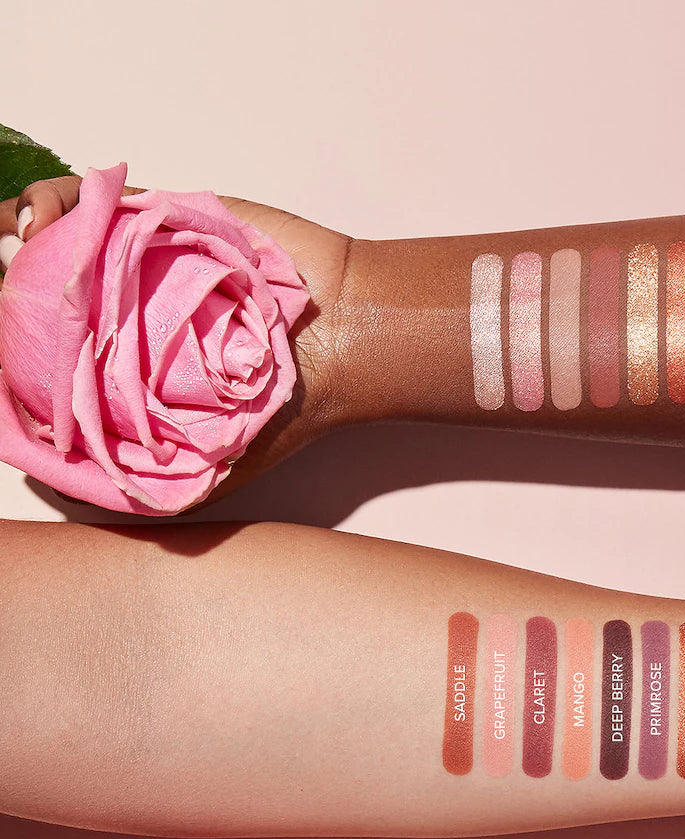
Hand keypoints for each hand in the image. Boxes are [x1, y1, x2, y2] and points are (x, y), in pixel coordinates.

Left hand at [0, 175, 351, 507]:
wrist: (340, 336)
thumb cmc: (288, 403)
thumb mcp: (216, 468)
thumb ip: (150, 481)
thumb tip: (69, 484)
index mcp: (128, 371)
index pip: (42, 361)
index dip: (10, 354)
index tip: (0, 357)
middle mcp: (126, 317)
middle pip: (34, 297)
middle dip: (7, 298)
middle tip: (3, 304)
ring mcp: (137, 264)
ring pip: (47, 240)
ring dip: (16, 242)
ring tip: (13, 253)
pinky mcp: (156, 217)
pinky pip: (85, 199)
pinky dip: (52, 204)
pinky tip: (42, 224)